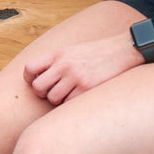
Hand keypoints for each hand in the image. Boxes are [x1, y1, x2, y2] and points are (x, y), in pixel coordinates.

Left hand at [22, 32, 143, 104]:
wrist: (124, 49)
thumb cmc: (97, 52)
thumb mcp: (72, 50)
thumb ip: (56, 61)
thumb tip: (39, 77)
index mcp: (57, 54)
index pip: (29, 68)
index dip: (29, 79)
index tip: (36, 83)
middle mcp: (64, 64)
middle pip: (38, 87)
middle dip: (43, 93)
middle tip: (54, 92)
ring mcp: (76, 77)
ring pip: (53, 98)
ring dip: (58, 100)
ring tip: (69, 94)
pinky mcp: (88, 88)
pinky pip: (70, 103)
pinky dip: (72, 103)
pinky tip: (80, 97)